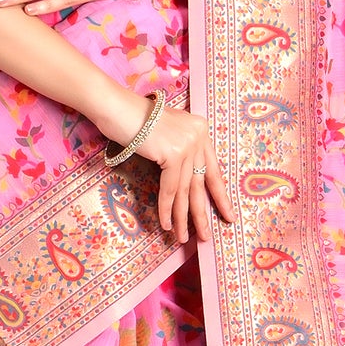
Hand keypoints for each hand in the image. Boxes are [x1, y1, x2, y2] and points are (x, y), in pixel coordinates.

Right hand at [107, 95, 234, 246]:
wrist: (117, 108)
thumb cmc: (134, 120)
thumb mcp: (166, 133)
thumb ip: (179, 149)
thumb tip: (183, 181)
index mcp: (200, 129)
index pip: (213, 169)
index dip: (219, 195)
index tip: (228, 215)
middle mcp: (199, 136)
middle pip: (202, 183)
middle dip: (203, 212)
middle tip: (206, 236)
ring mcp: (188, 144)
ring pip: (186, 190)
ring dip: (183, 217)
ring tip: (183, 237)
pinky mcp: (174, 153)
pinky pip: (170, 189)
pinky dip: (166, 209)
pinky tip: (165, 224)